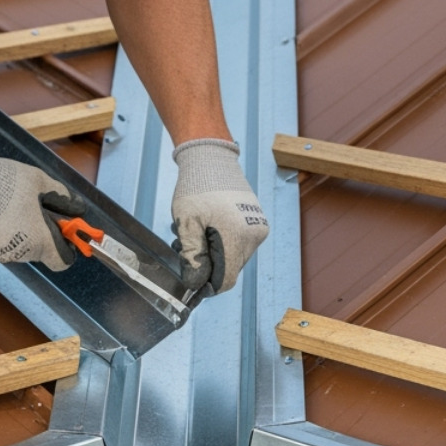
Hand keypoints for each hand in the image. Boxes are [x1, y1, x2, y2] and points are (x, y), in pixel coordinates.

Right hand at [0, 148, 78, 269]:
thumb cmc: (0, 184)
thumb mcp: (39, 181)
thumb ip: (62, 197)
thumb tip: (75, 206)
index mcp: (40, 241)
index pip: (63, 261)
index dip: (67, 246)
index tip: (66, 231)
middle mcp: (22, 254)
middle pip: (42, 250)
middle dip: (43, 232)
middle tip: (37, 207)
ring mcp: (1, 254)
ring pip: (21, 246)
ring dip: (23, 231)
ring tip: (12, 206)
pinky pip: (3, 244)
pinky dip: (4, 232)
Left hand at [170, 139, 268, 292]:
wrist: (212, 159)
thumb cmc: (197, 186)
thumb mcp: (186, 223)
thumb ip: (192, 256)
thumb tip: (195, 283)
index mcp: (237, 235)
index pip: (225, 279)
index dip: (207, 285)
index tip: (191, 282)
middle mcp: (254, 234)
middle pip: (231, 270)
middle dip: (208, 266)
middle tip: (187, 249)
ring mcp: (258, 228)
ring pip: (235, 259)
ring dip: (215, 255)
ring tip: (197, 234)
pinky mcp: (258, 222)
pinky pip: (240, 245)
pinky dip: (223, 244)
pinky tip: (209, 228)